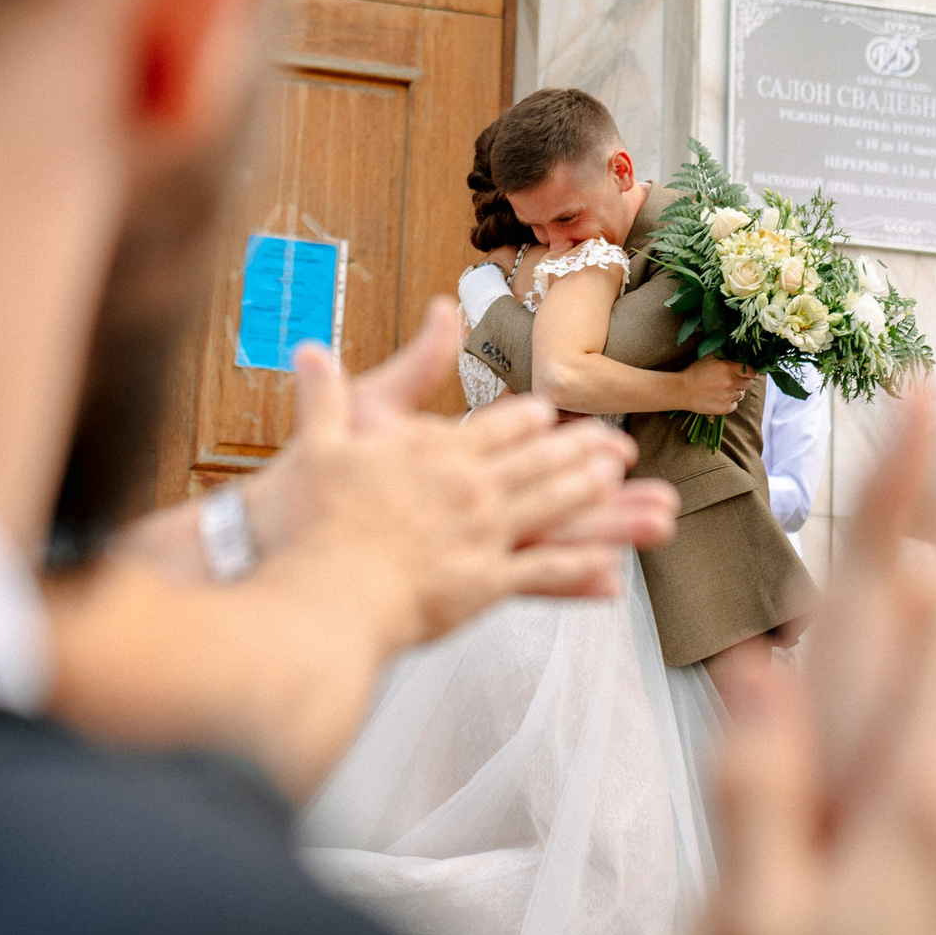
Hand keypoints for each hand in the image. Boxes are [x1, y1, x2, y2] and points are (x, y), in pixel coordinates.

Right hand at [63, 304, 678, 802]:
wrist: (319, 587)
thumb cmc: (309, 518)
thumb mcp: (320, 439)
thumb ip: (325, 391)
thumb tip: (312, 348)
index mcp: (433, 451)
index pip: (494, 426)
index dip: (529, 420)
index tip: (555, 414)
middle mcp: (469, 487)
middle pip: (537, 461)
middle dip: (579, 451)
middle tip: (615, 447)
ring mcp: (483, 535)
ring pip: (553, 506)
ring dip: (594, 496)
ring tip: (626, 488)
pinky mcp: (484, 584)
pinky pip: (544, 574)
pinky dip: (581, 571)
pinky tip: (613, 571)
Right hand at [678, 356, 760, 416]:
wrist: (681, 390)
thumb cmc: (695, 372)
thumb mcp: (709, 357)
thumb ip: (725, 355)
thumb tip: (739, 352)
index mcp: (728, 368)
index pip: (752, 371)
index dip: (749, 372)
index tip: (744, 373)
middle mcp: (731, 382)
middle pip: (748, 384)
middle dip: (741, 382)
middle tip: (730, 381)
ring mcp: (728, 397)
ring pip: (741, 395)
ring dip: (734, 392)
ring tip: (721, 390)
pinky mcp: (725, 408)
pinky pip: (735, 405)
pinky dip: (729, 403)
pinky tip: (718, 398)